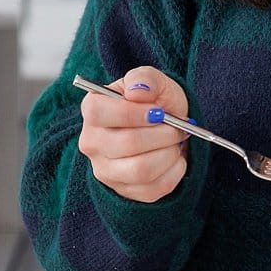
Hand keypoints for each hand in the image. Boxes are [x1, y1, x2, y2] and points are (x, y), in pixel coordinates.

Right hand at [77, 65, 189, 202]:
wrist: (166, 128)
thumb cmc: (155, 102)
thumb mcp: (154, 81)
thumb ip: (145, 79)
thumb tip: (137, 91)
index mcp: (93, 109)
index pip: (99, 113)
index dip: (133, 113)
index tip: (159, 112)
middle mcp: (92, 142)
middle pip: (127, 144)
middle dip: (162, 134)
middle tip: (178, 127)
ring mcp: (105, 170)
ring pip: (141, 170)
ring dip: (169, 154)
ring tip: (175, 142)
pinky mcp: (124, 191)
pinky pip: (154, 188)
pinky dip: (174, 171)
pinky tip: (175, 158)